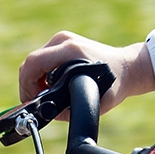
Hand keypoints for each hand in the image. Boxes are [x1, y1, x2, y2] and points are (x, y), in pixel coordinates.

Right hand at [19, 32, 150, 110]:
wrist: (127, 67)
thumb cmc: (115, 82)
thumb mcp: (97, 102)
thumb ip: (72, 111)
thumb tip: (51, 114)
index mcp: (71, 50)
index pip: (34, 63)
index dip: (26, 84)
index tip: (32, 99)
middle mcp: (64, 41)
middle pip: (31, 62)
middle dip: (29, 84)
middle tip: (37, 101)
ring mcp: (63, 39)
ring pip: (35, 61)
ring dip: (35, 80)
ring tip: (45, 95)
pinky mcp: (64, 42)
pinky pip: (43, 59)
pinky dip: (42, 74)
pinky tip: (51, 86)